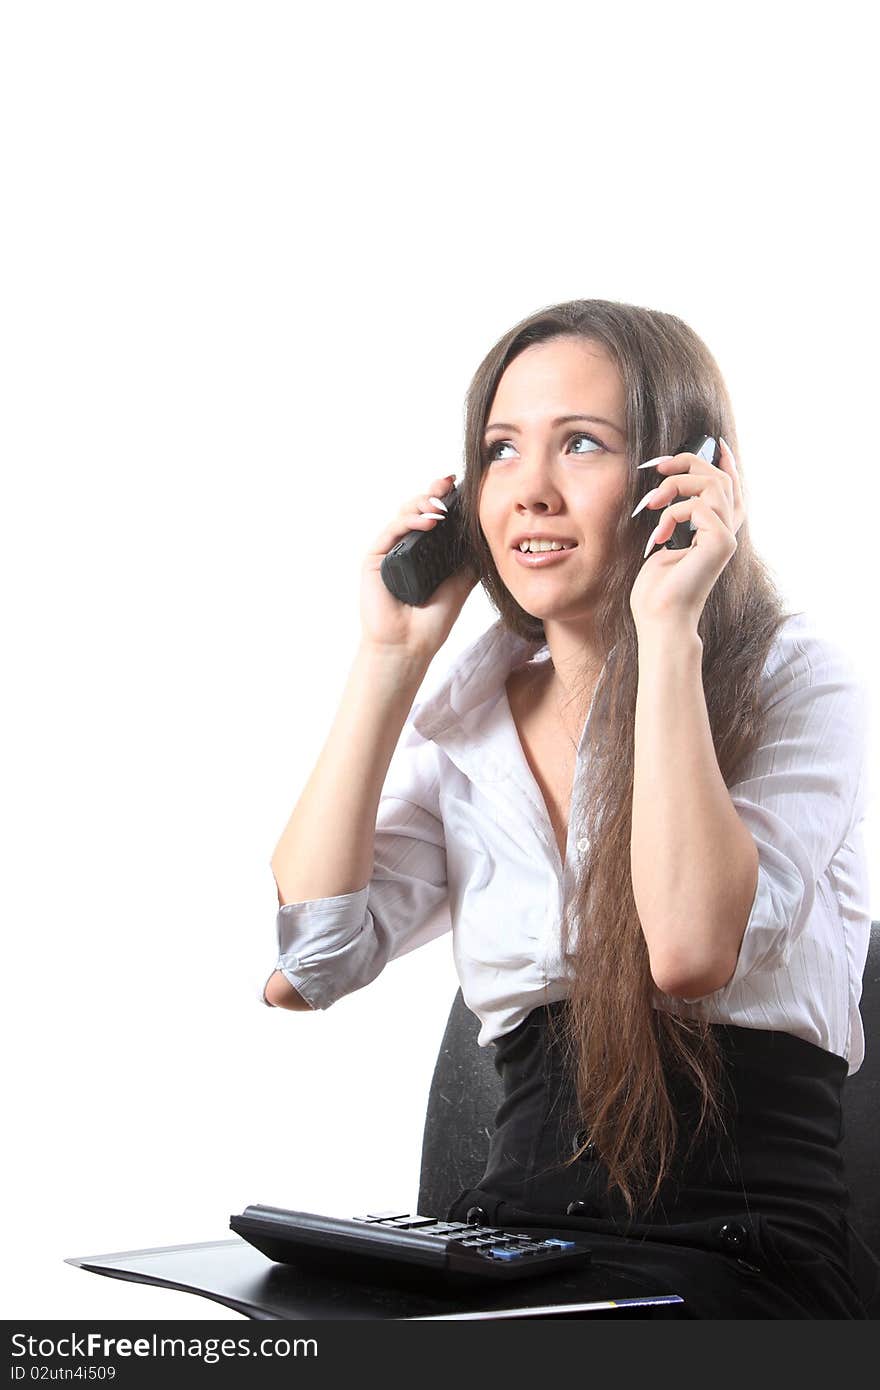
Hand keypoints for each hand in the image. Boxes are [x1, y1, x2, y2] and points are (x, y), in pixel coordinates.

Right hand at [361, 473, 477, 660]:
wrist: (410, 646)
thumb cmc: (432, 621)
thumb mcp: (461, 583)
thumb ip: (469, 559)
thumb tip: (486, 533)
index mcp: (424, 552)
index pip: (433, 517)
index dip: (444, 498)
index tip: (460, 485)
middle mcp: (406, 548)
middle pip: (417, 509)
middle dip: (433, 492)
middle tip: (449, 484)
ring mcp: (390, 552)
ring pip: (403, 515)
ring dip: (423, 504)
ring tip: (441, 505)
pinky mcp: (375, 559)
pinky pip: (392, 531)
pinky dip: (410, 522)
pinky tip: (429, 521)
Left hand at [628, 437, 744, 632]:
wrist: (659, 619)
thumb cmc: (657, 590)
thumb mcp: (664, 542)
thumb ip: (674, 517)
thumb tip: (666, 493)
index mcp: (716, 533)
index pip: (732, 489)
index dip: (726, 463)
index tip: (715, 444)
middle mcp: (726, 533)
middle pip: (721, 479)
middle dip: (688, 462)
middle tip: (657, 467)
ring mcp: (726, 538)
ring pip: (712, 485)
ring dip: (676, 485)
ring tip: (651, 503)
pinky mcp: (720, 543)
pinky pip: (699, 506)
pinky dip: (672, 513)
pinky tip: (659, 535)